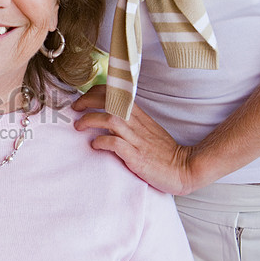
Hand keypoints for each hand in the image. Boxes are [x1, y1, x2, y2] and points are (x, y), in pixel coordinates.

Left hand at [73, 86, 198, 194]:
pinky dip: (102, 142)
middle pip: (109, 102)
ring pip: (110, 119)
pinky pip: (116, 143)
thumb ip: (130, 121)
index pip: (115, 93)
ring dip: (90, 120)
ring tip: (78, 126)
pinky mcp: (136, 156)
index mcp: (139, 115)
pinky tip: (95, 145)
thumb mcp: (147, 129)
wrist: (184, 168)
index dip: (95, 92)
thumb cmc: (164, 152)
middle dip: (87, 101)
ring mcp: (137, 139)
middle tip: (75, 109)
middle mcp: (137, 124)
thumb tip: (108, 116)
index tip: (82, 99)